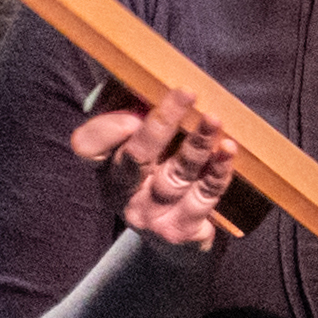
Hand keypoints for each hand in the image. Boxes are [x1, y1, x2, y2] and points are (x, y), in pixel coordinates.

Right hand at [67, 87, 238, 253]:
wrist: (169, 237)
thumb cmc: (153, 176)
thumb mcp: (134, 146)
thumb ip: (134, 112)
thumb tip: (152, 81)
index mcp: (105, 165)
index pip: (90, 144)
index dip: (108, 128)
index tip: (132, 113)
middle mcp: (122, 192)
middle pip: (138, 154)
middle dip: (163, 122)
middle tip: (186, 92)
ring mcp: (151, 215)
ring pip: (177, 174)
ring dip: (198, 144)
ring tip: (214, 119)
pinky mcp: (180, 231)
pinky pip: (204, 196)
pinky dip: (218, 171)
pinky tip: (227, 149)